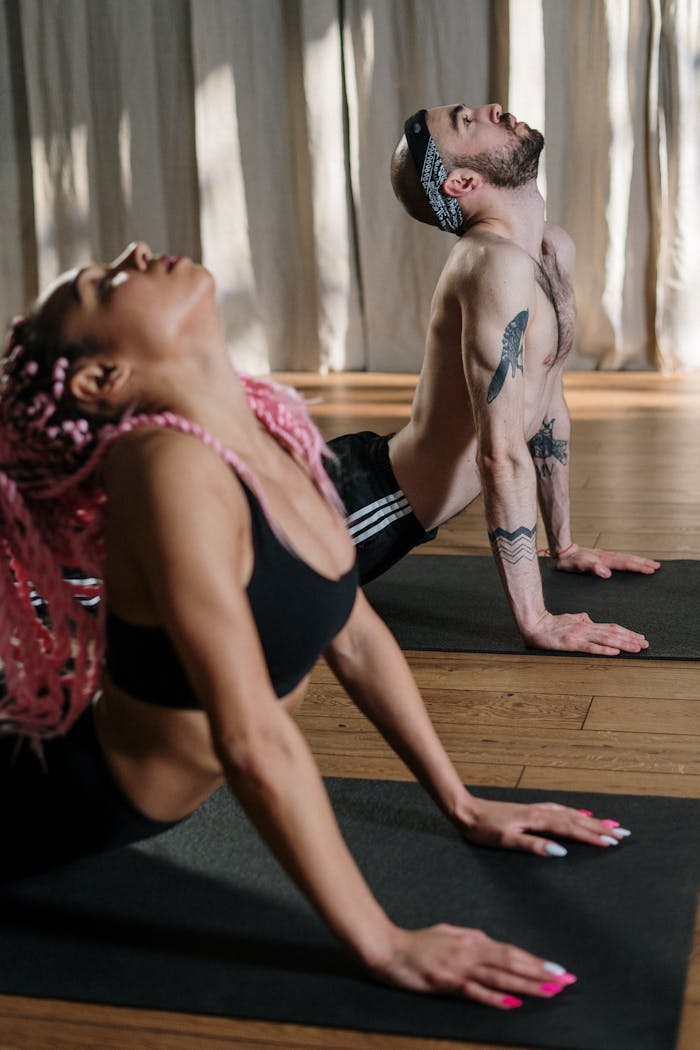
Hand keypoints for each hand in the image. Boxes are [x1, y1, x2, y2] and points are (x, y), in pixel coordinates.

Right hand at [370, 924, 576, 1006]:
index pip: (511, 952)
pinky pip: (475, 991)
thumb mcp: (448, 932)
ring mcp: (459, 967)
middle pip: (511, 963)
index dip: (536, 961)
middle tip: (565, 980)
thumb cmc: (418, 942)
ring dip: (527, 984)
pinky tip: (512, 1002)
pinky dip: (495, 997)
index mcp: (472, 939)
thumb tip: (490, 942)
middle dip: (540, 972)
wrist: (389, 949)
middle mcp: (469, 951)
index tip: (558, 969)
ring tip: (550, 991)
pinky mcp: (447, 983)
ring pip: (499, 976)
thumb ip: (470, 938)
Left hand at [457, 796, 630, 856]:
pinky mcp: (531, 810)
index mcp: (537, 820)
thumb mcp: (506, 841)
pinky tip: (580, 816)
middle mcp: (541, 812)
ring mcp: (536, 809)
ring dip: (592, 820)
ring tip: (611, 825)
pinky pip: (561, 811)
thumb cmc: (483, 829)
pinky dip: (575, 814)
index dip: (593, 836)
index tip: (613, 843)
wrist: (465, 811)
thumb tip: (560, 851)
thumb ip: (533, 845)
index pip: (571, 829)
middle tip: (624, 834)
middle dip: (600, 827)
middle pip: (577, 819)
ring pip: (571, 814)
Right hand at [522, 609, 648, 654]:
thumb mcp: (569, 618)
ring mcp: (580, 635)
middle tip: (645, 644)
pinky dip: (604, 649)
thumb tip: (589, 618)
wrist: (534, 624)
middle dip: (631, 639)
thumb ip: (581, 619)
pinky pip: (591, 647)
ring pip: (606, 639)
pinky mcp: (571, 643)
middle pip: (613, 633)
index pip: (612, 628)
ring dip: (623, 644)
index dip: (627, 633)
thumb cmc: (551, 623)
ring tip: (637, 648)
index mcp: (587, 624)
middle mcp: (586, 628)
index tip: (640, 637)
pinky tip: (615, 652)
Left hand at [554, 543, 659, 577]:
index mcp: (604, 560)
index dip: (638, 567)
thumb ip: (592, 568)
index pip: (625, 564)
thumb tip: (607, 573)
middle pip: (629, 559)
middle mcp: (607, 557)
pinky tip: (632, 563)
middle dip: (644, 563)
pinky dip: (629, 560)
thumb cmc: (569, 562)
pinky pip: (620, 559)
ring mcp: (605, 557)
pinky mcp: (602, 558)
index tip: (651, 570)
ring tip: (651, 563)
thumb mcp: (578, 566)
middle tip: (658, 566)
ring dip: (639, 561)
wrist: (562, 553)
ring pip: (626, 558)